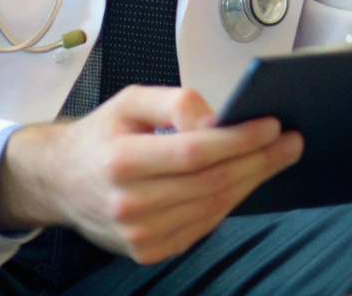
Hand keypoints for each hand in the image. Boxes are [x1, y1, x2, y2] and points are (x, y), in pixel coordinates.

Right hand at [0, 85, 302, 263]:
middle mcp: (128, 203)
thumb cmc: (102, 136)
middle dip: (259, 160)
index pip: (194, 152)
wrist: (60, 182)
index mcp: (120, 160)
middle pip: (211, 183)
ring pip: (212, 207)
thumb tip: (217, 118)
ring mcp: (138, 234)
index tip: (272, 125)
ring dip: (251, 182)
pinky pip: (202, 226)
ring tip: (277, 158)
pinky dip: (229, 203)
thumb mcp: (129, 101)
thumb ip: (175, 101)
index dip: (239, 140)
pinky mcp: (147, 251)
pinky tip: (245, 181)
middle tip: (290, 142)